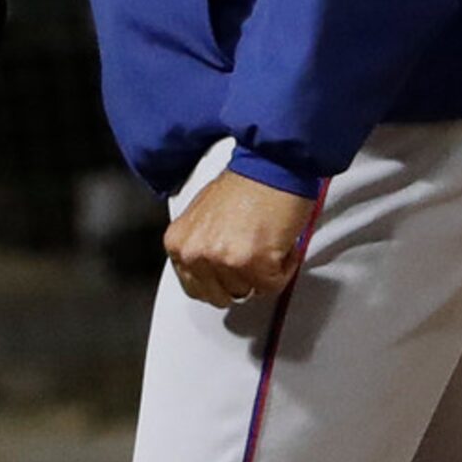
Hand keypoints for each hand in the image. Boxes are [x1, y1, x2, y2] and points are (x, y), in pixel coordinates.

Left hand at [163, 170, 316, 309]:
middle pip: (221, 295)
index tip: (229, 272)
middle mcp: (196, 253)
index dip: (218, 282)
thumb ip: (199, 245)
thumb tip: (207, 270)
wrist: (270, 165)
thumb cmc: (245, 183)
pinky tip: (279, 244)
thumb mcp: (202, 215)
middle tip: (251, 256)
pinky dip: (282, 268)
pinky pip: (272, 285)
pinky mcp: (254, 264)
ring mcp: (224, 260)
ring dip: (262, 272)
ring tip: (264, 243)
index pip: (194, 288)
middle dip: (240, 279)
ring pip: (248, 291)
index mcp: (179, 242)